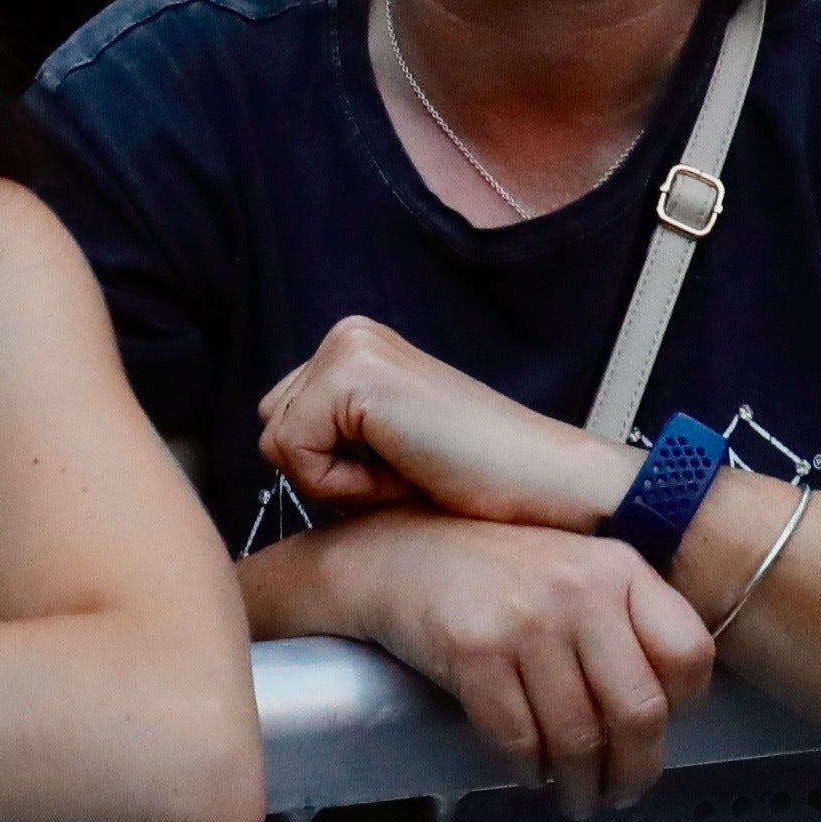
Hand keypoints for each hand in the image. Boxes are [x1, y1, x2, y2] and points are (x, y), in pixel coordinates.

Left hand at [260, 314, 642, 538]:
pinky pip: (295, 453)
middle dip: (327, 472)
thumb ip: (335, 437)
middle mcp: (348, 334)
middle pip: (273, 428)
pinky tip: (405, 473)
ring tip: (407, 471)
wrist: (547, 487)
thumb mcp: (388, 450)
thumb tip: (274, 448)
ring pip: (279, 442)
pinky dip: (344, 485)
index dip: (333, 470)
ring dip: (337, 481)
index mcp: (357, 348)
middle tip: (404, 474)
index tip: (399, 472)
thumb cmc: (478, 486)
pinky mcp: (353, 375)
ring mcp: (350, 347)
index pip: (284, 423)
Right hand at [295, 511, 708, 815]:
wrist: (394, 556)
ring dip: (581, 786)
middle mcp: (579, 588)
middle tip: (622, 793)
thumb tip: (663, 711)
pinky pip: (519, 739)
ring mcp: (527, 619)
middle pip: (639, 710)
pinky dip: (528, 771)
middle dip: (635, 771)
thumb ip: (621, 618)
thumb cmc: (487, 572)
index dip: (685, 709)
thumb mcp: (570, 568)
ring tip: (577, 797)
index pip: (688, 654)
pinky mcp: (476, 651)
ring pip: (579, 737)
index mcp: (616, 566)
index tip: (666, 733)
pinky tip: (528, 772)